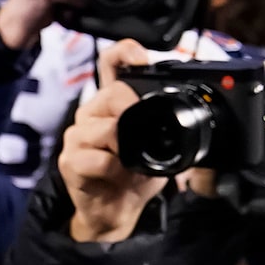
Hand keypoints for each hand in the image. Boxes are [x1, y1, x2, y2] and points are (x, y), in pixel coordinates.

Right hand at [58, 38, 167, 243]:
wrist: (115, 212)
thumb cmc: (133, 176)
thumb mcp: (158, 146)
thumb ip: (166, 126)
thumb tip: (194, 113)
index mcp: (111, 104)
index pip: (111, 63)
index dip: (125, 52)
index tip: (142, 58)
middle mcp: (91, 114)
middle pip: (112, 94)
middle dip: (135, 113)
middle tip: (146, 135)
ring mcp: (77, 137)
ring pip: (105, 128)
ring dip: (125, 148)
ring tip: (130, 163)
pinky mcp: (70, 161)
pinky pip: (97, 158)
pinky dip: (115, 169)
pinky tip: (119, 176)